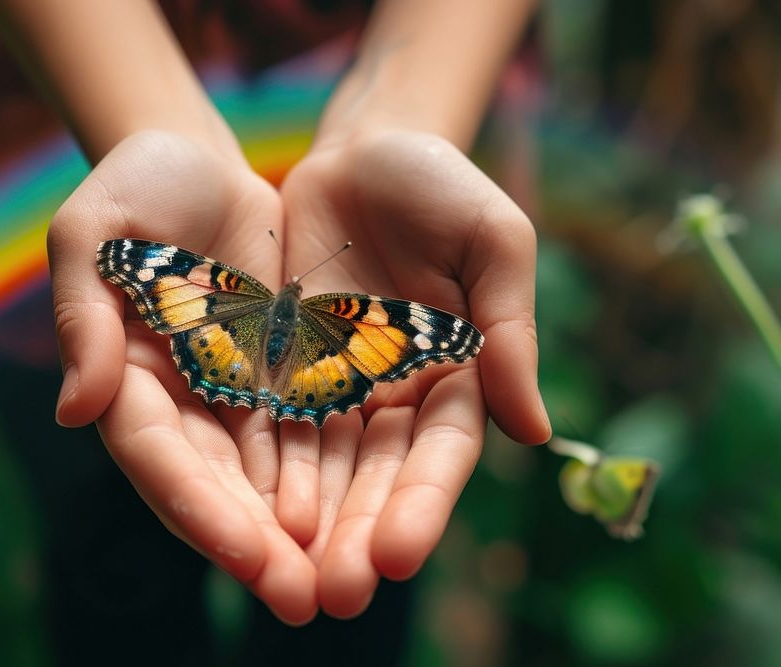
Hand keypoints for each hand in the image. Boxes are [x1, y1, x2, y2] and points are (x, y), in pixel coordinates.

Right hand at [47, 131, 317, 623]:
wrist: (198, 162)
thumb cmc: (132, 188)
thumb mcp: (94, 235)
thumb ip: (85, 316)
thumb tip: (75, 412)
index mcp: (124, 381)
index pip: (158, 460)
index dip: (199, 510)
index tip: (247, 556)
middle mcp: (178, 404)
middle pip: (216, 487)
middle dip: (257, 545)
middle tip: (301, 600)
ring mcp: (230, 394)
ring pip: (265, 477)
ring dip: (300, 531)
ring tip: (340, 580)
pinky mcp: (279, 375)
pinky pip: (306, 433)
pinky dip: (327, 476)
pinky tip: (361, 514)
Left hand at [279, 129, 550, 617]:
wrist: (363, 149)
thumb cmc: (442, 184)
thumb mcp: (493, 242)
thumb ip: (510, 329)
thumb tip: (537, 430)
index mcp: (457, 373)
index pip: (442, 452)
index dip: (421, 503)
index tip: (396, 554)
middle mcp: (395, 392)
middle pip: (377, 476)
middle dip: (358, 533)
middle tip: (337, 593)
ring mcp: (336, 382)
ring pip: (321, 466)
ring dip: (307, 522)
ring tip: (288, 576)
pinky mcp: (283, 364)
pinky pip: (269, 421)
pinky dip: (261, 468)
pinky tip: (244, 511)